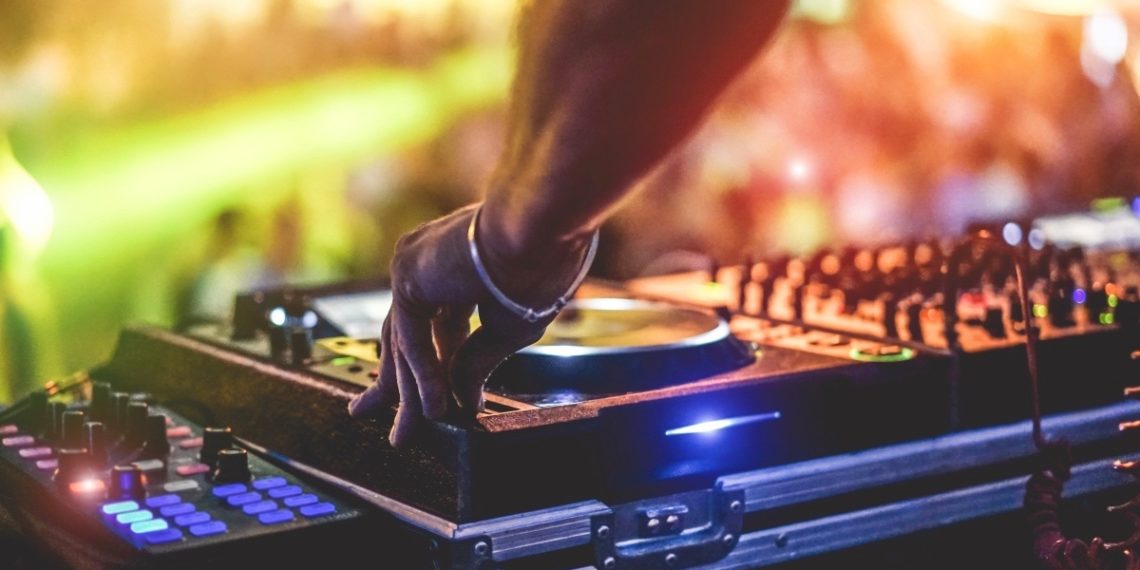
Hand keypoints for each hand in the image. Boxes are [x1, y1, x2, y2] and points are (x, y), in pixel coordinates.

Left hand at [347, 204, 590, 448]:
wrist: (542, 229)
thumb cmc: (540, 267)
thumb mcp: (507, 329)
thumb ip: (477, 362)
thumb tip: (462, 401)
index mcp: (456, 271)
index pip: (431, 327)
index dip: (429, 368)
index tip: (431, 403)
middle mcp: (427, 265)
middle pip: (403, 335)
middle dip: (392, 381)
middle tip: (369, 413)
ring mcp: (413, 265)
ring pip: (405, 341)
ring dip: (407, 391)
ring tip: (405, 434)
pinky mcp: (408, 275)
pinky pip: (411, 338)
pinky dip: (422, 375)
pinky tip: (434, 408)